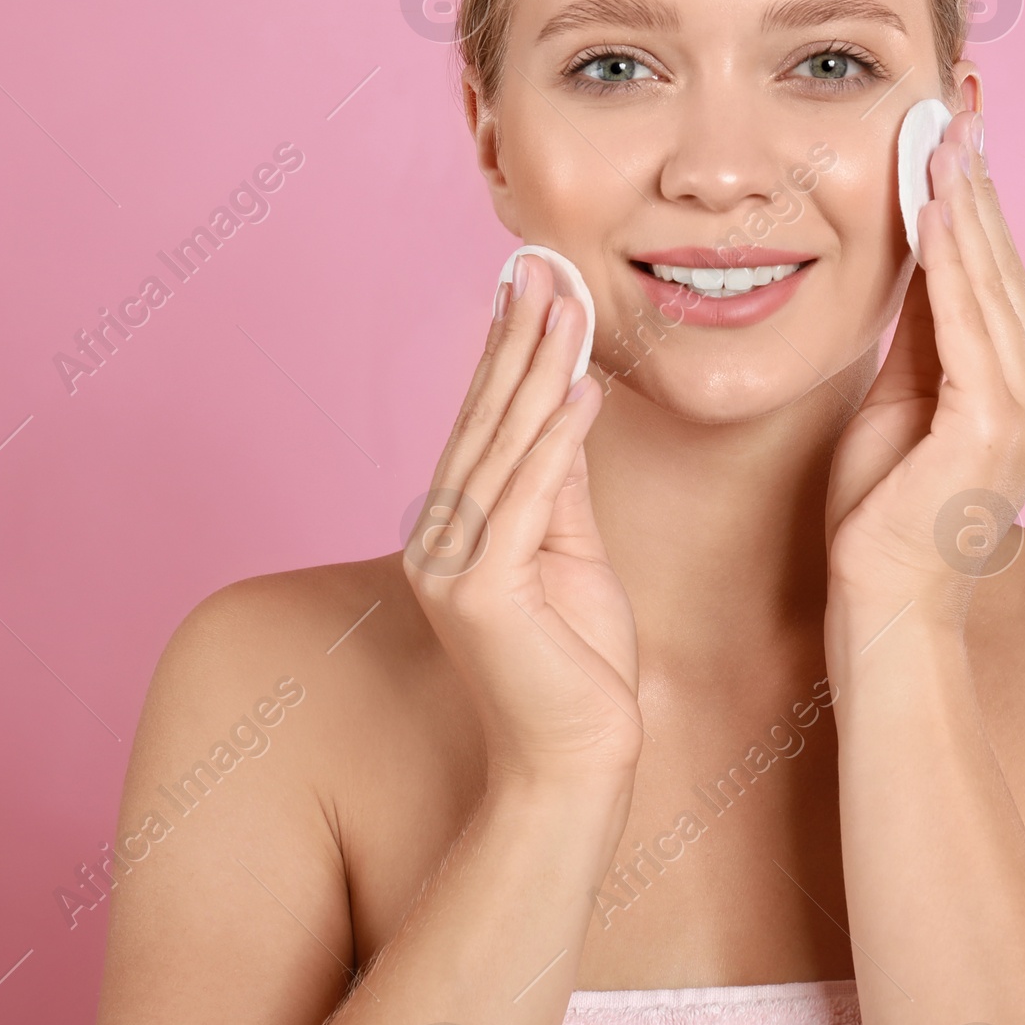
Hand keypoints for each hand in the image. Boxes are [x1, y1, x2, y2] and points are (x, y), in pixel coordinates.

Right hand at [404, 253, 642, 783]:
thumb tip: (565, 402)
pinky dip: (556, 441)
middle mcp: (442, 538)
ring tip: (565, 302)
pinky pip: (528, 499)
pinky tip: (581, 388)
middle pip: (487, 419)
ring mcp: (454, 565)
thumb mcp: (570, 550)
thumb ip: (558, 481)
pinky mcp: (483, 593)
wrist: (573, 760)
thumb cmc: (575, 661)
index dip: (506, 349)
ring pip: (505, 447)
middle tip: (539, 264)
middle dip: (518, 337)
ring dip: (539, 369)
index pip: (485, 422)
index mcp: (459, 528)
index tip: (527, 283)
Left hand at [824, 106, 1024, 604]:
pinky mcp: (996, 427)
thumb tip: (918, 252)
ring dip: (963, 205)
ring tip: (942, 137)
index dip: (976, 204)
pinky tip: (933, 207)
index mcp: (1023, 391)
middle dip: (975, 186)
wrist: (886, 605)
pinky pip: (969, 324)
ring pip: (989, 286)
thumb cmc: (883, 514)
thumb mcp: (900, 400)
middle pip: (1001, 270)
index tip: (956, 137)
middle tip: (957, 109)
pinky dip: (951, 260)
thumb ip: (921, 334)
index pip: (996, 279)